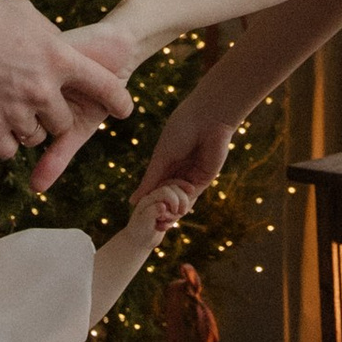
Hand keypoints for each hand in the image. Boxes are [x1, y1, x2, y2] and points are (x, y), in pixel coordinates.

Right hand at [0, 0, 132, 183]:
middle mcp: (42, 88)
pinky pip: (7, 149)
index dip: (116, 98)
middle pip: (62, 121)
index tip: (125, 110)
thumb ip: (50, 37)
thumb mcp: (24, 14)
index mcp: (58, 56)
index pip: (102, 84)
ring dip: (25, 128)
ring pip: (34, 137)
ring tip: (5, 109)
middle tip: (36, 106)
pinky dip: (1, 142)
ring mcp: (15, 111)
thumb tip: (63, 50)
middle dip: (53, 117)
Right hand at [138, 95, 235, 212]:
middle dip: (160, 211)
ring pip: (179, 201)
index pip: (154, 189)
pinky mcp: (205, 179)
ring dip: (172, 212)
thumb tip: (133, 202)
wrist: (207, 119)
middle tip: (154, 222)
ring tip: (163, 220)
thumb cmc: (180, 131)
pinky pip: (192, 198)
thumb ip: (150, 181)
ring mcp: (191, 176)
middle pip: (166, 198)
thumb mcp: (161, 158)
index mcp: (164, 163)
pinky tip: (176, 212)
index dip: (148, 203)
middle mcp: (177, 171)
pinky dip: (184, 206)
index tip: (140, 215)